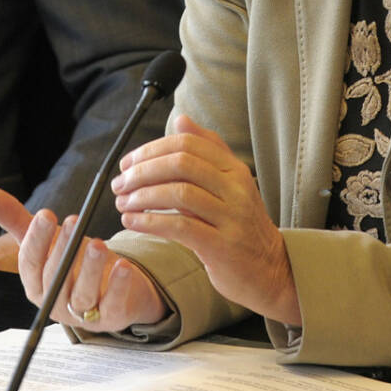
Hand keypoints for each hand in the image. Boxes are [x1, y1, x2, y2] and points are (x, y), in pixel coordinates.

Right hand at [0, 185, 167, 331]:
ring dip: (90, 270)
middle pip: (55, 278)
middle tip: (74, 221)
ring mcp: (82, 314)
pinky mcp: (111, 318)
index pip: (30, 263)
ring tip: (99, 244)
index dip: (37, 239)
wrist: (112, 287)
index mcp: (35, 284)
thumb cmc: (74, 261)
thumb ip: (15, 218)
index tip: (47, 214)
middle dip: (63, 250)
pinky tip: (123, 265)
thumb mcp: (46, 239)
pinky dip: (118, 286)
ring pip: (82, 295)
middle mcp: (55, 302)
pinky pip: (112, 306)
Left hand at [112, 114, 301, 325]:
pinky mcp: (223, 246)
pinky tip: (132, 222)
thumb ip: (206, 151)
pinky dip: (150, 222)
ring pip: (179, 193)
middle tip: (120, 184)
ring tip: (122, 204)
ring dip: (142, 196)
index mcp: (234, 168)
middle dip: (143, 171)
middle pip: (181, 164)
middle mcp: (236, 188)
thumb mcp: (229, 184)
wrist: (270, 270)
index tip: (127, 163)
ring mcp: (232, 217)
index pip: (188, 144)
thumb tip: (181, 119)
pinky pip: (181, 227)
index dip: (152, 150)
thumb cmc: (240, 225)